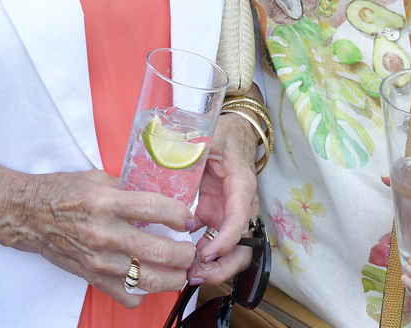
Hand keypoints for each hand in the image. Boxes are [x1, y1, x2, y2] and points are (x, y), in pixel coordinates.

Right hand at [7, 169, 197, 306]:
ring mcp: (99, 260)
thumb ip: (128, 188)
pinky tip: (148, 278)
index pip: (156, 210)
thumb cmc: (62, 193)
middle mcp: (104, 233)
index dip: (180, 215)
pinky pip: (129, 295)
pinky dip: (144, 291)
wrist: (29, 216)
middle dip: (185, 252)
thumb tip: (161, 194)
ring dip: (174, 276)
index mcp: (106, 202)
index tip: (187, 218)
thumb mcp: (96, 179)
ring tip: (180, 268)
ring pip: (150, 279)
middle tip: (190, 247)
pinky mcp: (93, 277)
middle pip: (161, 251)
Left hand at [189, 113, 259, 284]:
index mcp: (241, 185)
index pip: (240, 218)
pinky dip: (200, 254)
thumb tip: (168, 153)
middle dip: (222, 266)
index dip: (226, 240)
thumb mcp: (210, 137)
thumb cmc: (224, 135)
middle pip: (242, 246)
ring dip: (212, 266)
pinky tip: (181, 260)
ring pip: (230, 251)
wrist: (234, 135)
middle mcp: (239, 205)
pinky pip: (211, 241)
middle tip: (196, 274)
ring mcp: (228, 214)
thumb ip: (193, 147)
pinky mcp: (215, 216)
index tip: (206, 253)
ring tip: (188, 274)